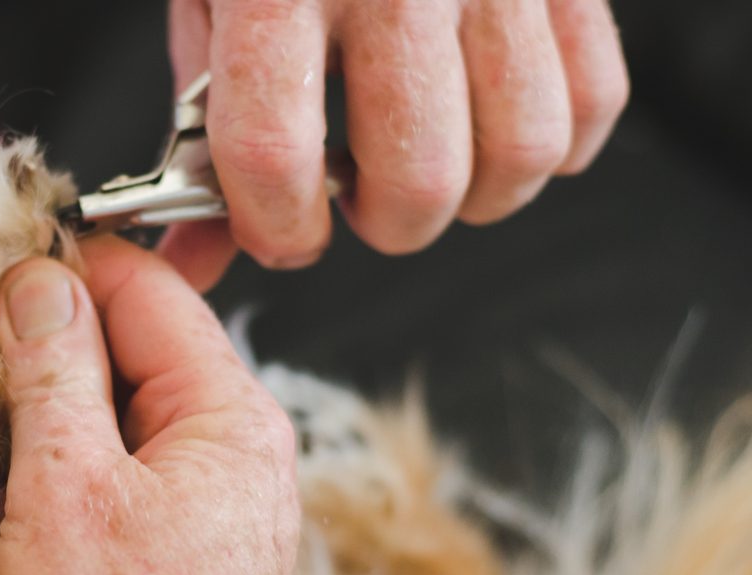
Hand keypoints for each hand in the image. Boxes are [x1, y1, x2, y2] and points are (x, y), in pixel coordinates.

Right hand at [0, 238, 298, 574]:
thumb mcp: (67, 487)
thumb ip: (57, 369)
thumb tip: (40, 283)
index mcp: (233, 421)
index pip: (153, 295)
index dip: (76, 266)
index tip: (4, 259)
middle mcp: (239, 456)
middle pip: (143, 349)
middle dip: (60, 336)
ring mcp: (215, 506)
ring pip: (128, 410)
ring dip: (59, 400)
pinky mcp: (185, 548)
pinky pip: (127, 468)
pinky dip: (73, 455)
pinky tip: (25, 474)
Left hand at [162, 0, 629, 288]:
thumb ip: (202, 129)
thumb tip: (198, 254)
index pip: (277, 153)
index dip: (277, 228)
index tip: (281, 232)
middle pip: (419, 179)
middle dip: (385, 224)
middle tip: (361, 197)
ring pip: (522, 154)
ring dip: (473, 196)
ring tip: (431, 161)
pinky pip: (595, 101)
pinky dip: (552, 144)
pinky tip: (493, 121)